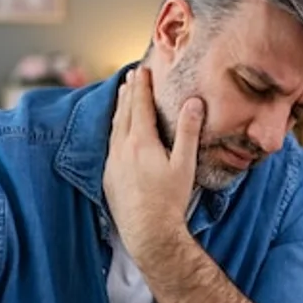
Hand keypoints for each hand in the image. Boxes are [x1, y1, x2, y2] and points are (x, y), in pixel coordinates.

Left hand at [103, 66, 203, 265]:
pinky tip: (117, 131)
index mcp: (141, 142)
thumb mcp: (184, 164)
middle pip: (124, 112)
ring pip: (114, 128)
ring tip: (123, 95)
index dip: (142, 86)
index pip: (139, 105)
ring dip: (120, 109)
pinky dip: (114, 129)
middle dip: (129, 92)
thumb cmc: (170, 201)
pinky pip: (110, 144)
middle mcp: (122, 149)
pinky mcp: (108, 177)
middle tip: (132, 76)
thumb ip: (188, 131)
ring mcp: (112, 163)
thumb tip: (194, 102)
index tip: (143, 70)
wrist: (148, 233)